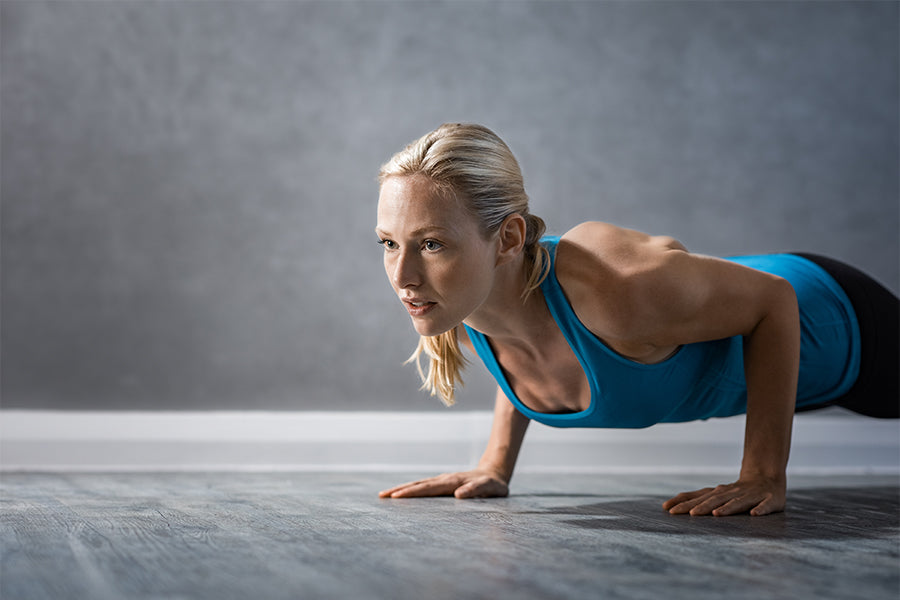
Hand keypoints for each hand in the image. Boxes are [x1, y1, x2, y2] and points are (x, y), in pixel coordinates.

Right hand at [378, 469, 508, 499]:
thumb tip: (458, 495)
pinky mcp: (442, 483)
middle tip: (382, 496)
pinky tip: (401, 494)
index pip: (429, 488)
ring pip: (418, 484)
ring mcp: (442, 480)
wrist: (494, 473)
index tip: (397, 496)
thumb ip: (476, 490)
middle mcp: (444, 479)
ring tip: (384, 495)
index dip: (412, 492)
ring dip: (401, 489)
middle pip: (418, 484)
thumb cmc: (493, 485)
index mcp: (453, 482)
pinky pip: (422, 486)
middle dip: (400, 490)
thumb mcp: (490, 488)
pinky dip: (410, 489)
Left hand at [662, 475, 785, 516]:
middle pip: (715, 500)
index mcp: (719, 492)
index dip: (684, 503)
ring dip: (727, 508)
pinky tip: (754, 514)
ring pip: (738, 502)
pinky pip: (765, 505)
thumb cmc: (736, 490)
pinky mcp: (769, 500)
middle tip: (690, 514)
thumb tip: (667, 506)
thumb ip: (695, 499)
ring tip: (716, 513)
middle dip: (702, 507)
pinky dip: (760, 509)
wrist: (767, 478)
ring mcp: (751, 496)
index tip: (669, 510)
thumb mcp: (715, 493)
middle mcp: (732, 493)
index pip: (698, 497)